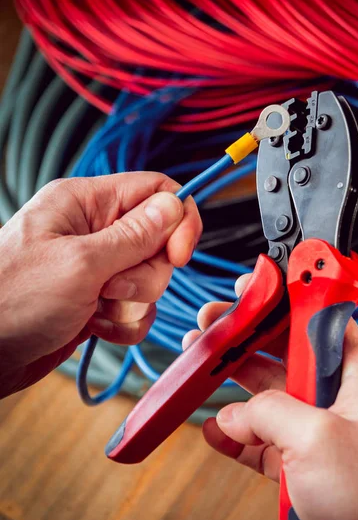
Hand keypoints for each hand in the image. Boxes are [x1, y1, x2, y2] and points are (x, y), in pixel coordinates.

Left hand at [0, 172, 201, 397]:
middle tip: (110, 289)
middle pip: (159, 242)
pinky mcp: (100, 300)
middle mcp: (95, 231)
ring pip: (151, 279)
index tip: (179, 255)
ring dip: (133, 303)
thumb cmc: (10, 300)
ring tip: (96, 310)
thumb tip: (175, 205)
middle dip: (146, 274)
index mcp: (85, 203)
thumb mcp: (79, 264)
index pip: (155, 191)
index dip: (177, 219)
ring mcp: (98, 268)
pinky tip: (96, 328)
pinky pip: (138, 308)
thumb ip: (133, 236)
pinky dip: (125, 323)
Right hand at [184, 275, 357, 519]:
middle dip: (246, 336)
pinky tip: (215, 430)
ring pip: (266, 396)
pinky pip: (259, 440)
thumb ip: (269, 412)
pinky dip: (235, 434)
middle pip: (283, 352)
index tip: (258, 283)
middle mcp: (336, 398)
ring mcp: (316, 431)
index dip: (288, 295)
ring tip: (201, 365)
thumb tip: (236, 413)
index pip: (320, 318)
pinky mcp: (299, 465)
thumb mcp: (318, 438)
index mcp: (356, 375)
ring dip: (233, 384)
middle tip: (214, 321)